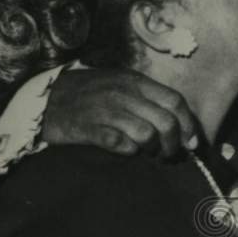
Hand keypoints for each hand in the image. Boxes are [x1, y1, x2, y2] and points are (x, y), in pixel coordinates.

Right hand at [42, 67, 198, 156]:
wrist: (46, 99)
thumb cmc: (89, 94)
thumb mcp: (120, 85)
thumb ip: (147, 98)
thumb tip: (178, 121)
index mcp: (135, 81)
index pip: (175, 101)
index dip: (188, 125)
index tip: (192, 142)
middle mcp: (123, 93)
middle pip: (165, 121)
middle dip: (173, 144)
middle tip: (169, 154)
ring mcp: (106, 110)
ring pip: (146, 134)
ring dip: (153, 150)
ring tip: (149, 155)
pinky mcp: (89, 128)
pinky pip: (119, 143)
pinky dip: (129, 150)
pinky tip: (127, 151)